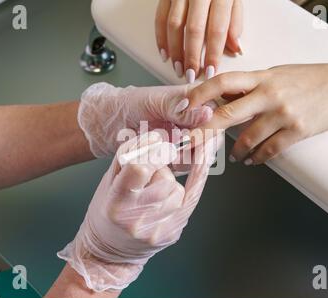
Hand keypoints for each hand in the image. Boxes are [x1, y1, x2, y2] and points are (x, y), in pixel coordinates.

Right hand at [58, 132, 217, 291]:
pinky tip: (206, 152)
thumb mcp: (107, 182)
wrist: (110, 251)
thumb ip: (128, 158)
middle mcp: (138, 219)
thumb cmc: (106, 211)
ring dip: (168, 184)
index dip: (149, 149)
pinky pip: (192, 197)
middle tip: (146, 176)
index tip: (155, 139)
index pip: (139, 168)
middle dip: (158, 169)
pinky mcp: (172, 233)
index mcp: (116, 204)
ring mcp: (158, 229)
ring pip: (177, 188)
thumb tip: (157, 137)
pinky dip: (199, 174)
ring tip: (150, 195)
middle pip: (163, 178)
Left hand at [78, 82, 213, 157]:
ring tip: (169, 156)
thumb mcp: (157, 102)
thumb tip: (207, 113)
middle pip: (211, 137)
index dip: (209, 129)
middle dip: (200, 147)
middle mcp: (194, 120)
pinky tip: (166, 162)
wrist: (112, 121)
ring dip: (188, 158)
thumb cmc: (131, 104)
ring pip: (201, 153)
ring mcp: (186, 138)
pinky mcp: (177, 154)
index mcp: (195, 101)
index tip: (195, 138)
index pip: (215, 116)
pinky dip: (178, 165)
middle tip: (181, 151)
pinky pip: (187, 164)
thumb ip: (182, 109)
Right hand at [155, 0, 242, 82]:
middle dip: (192, 56)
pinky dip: (161, 37)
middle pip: (194, 30)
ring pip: (175, 25)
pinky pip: (160, 17)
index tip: (211, 72)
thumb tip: (235, 49)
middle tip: (191, 76)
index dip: (214, 53)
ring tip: (178, 69)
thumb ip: (234, 21)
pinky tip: (164, 53)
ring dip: (175, 51)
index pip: (218, 29)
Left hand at [187, 63, 327, 164]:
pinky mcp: (297, 130)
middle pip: (228, 114)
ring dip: (237, 150)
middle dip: (205, 130)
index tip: (185, 105)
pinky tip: (252, 160)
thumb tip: (221, 99)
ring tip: (235, 156)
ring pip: (248, 138)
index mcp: (261, 77)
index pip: (223, 83)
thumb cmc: (307, 79)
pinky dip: (257, 157)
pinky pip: (269, 149)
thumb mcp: (276, 74)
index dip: (200, 94)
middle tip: (191, 142)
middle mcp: (269, 94)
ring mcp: (283, 113)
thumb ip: (250, 87)